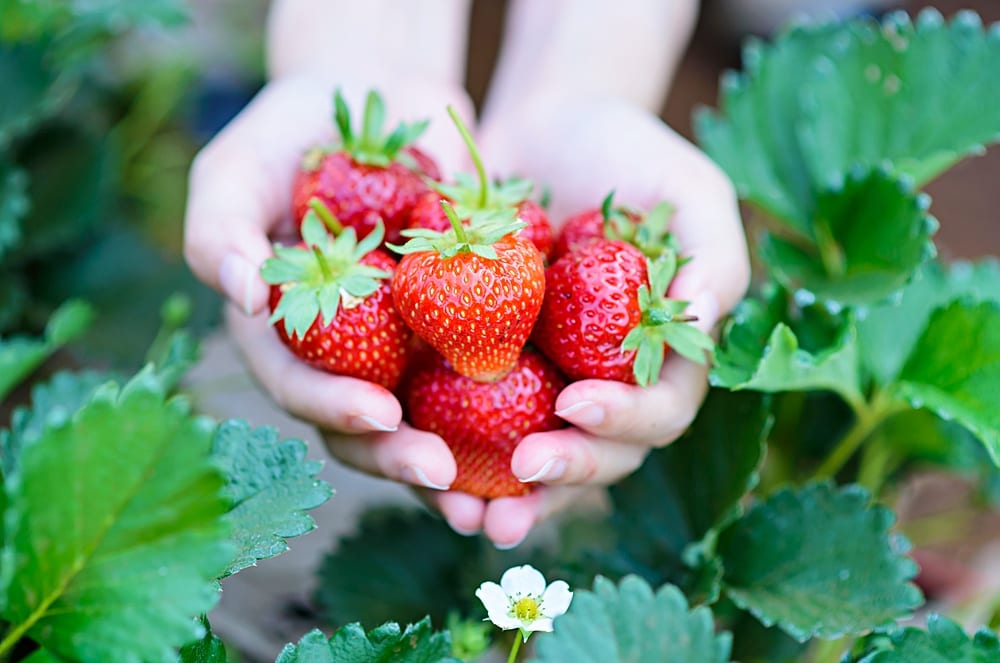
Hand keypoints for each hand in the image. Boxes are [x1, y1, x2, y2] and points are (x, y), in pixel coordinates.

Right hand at [183, 74, 475, 492]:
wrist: (383, 96)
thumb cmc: (295, 126)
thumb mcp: (241, 163)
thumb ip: (220, 227)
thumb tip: (240, 292)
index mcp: (284, 331)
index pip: (299, 384)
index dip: (332, 408)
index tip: (380, 416)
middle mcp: (344, 351)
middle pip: (364, 425)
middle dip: (400, 457)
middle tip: (445, 476)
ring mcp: (403, 344)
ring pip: (427, 418)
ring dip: (461, 463)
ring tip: (500, 496)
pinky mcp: (461, 324)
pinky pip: (486, 372)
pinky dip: (512, 406)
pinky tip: (549, 431)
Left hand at [425, 98, 749, 547]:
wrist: (539, 127)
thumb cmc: (627, 152)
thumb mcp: (687, 188)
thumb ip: (713, 255)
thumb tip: (704, 321)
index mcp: (657, 360)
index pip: (657, 413)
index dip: (624, 422)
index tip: (578, 402)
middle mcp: (599, 384)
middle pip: (596, 455)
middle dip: (563, 474)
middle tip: (522, 472)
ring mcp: (539, 382)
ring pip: (526, 461)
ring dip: (499, 495)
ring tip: (468, 513)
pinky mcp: (477, 368)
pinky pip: (460, 421)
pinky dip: (439, 448)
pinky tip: (411, 457)